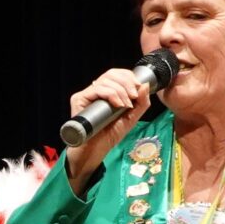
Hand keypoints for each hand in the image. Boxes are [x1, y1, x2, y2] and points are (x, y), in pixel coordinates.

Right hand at [63, 66, 160, 193]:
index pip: (117, 74)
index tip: (139, 87)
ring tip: (126, 105)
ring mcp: (87, 94)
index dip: (129, 77)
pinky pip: (97, 89)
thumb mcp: (131, 118)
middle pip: (112, 73)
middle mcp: (95, 91)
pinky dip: (111, 94)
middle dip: (127, 82)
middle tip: (134, 96)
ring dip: (121, 91)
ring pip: (105, 80)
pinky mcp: (79, 99)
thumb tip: (145, 84)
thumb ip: (141, 103)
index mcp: (107, 92)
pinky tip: (117, 105)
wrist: (96, 150)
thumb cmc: (110, 136)